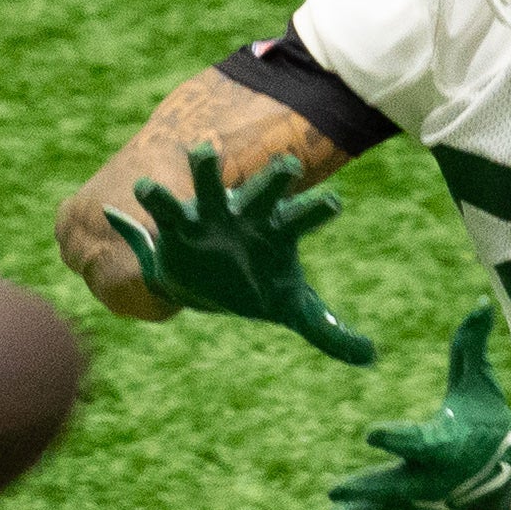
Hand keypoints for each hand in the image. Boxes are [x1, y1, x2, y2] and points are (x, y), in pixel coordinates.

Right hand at [106, 144, 374, 364]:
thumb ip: (329, 331)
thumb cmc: (257, 288)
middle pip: (264, 192)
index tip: (334, 204)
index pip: (304, 218)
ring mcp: (210, 215)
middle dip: (275, 178)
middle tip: (290, 165)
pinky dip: (151, 199)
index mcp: (277, 231)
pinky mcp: (177, 224)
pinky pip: (163, 208)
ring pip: (208, 185)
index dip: (318, 210)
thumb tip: (372, 358)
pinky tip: (139, 191)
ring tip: (202, 151)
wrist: (206, 286)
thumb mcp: (293, 310)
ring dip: (205, 169)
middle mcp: (246, 215)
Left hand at [293, 309, 510, 509]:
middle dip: (367, 490)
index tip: (372, 432)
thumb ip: (471, 346)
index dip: (397, 437)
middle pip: (393, 487)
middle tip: (335, 492)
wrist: (506, 476)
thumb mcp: (480, 383)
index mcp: (445, 444)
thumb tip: (478, 303)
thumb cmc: (488, 422)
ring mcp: (414, 502)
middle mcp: (428, 479)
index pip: (419, 440)